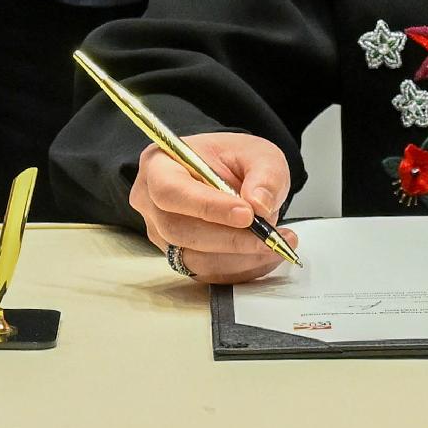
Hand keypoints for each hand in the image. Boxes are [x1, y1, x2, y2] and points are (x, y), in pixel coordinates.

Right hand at [127, 131, 292, 283]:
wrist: (229, 177)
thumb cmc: (233, 160)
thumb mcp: (258, 153)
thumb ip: (264, 174)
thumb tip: (260, 204)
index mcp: (158, 165)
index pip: (170, 191)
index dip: (206, 206)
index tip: (247, 214)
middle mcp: (151, 203)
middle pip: (179, 230)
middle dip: (229, 238)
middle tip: (269, 236)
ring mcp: (161, 235)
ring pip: (194, 258)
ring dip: (239, 257)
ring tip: (277, 244)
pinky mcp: (180, 259)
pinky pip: (208, 274)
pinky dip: (241, 269)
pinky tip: (265, 255)